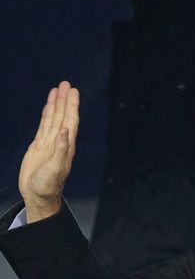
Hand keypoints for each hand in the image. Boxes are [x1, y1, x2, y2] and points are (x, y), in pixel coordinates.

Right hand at [18, 81, 79, 221]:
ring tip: (58, 89)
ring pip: (54, 118)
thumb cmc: (47, 186)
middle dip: (65, 100)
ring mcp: (50, 143)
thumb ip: (60, 150)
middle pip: (63, 116)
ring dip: (57, 104)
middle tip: (66, 84)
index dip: (72, 106)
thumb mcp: (54, 169)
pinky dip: (47, 114)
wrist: (38, 195)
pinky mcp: (40, 146)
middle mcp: (60, 142)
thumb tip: (64, 131)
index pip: (70, 121)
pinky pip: (44, 125)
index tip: (73, 92)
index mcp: (66, 146)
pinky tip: (49, 106)